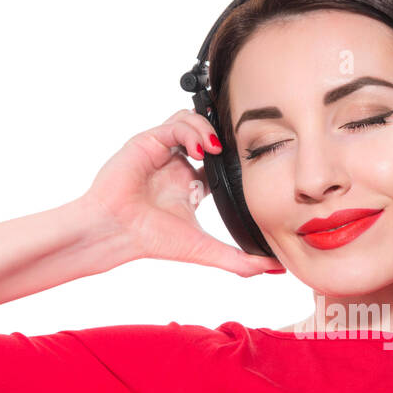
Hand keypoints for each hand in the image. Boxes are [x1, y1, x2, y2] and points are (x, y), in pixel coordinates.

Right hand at [83, 109, 283, 276]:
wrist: (117, 232)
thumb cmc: (151, 240)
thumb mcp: (204, 250)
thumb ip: (240, 261)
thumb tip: (276, 269)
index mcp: (190, 185)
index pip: (219, 162)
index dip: (235, 160)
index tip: (250, 167)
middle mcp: (178, 166)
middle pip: (207, 135)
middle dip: (224, 137)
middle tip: (237, 149)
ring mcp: (163, 152)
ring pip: (192, 122)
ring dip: (208, 132)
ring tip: (214, 151)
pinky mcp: (149, 141)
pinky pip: (175, 123)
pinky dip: (191, 131)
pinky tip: (199, 150)